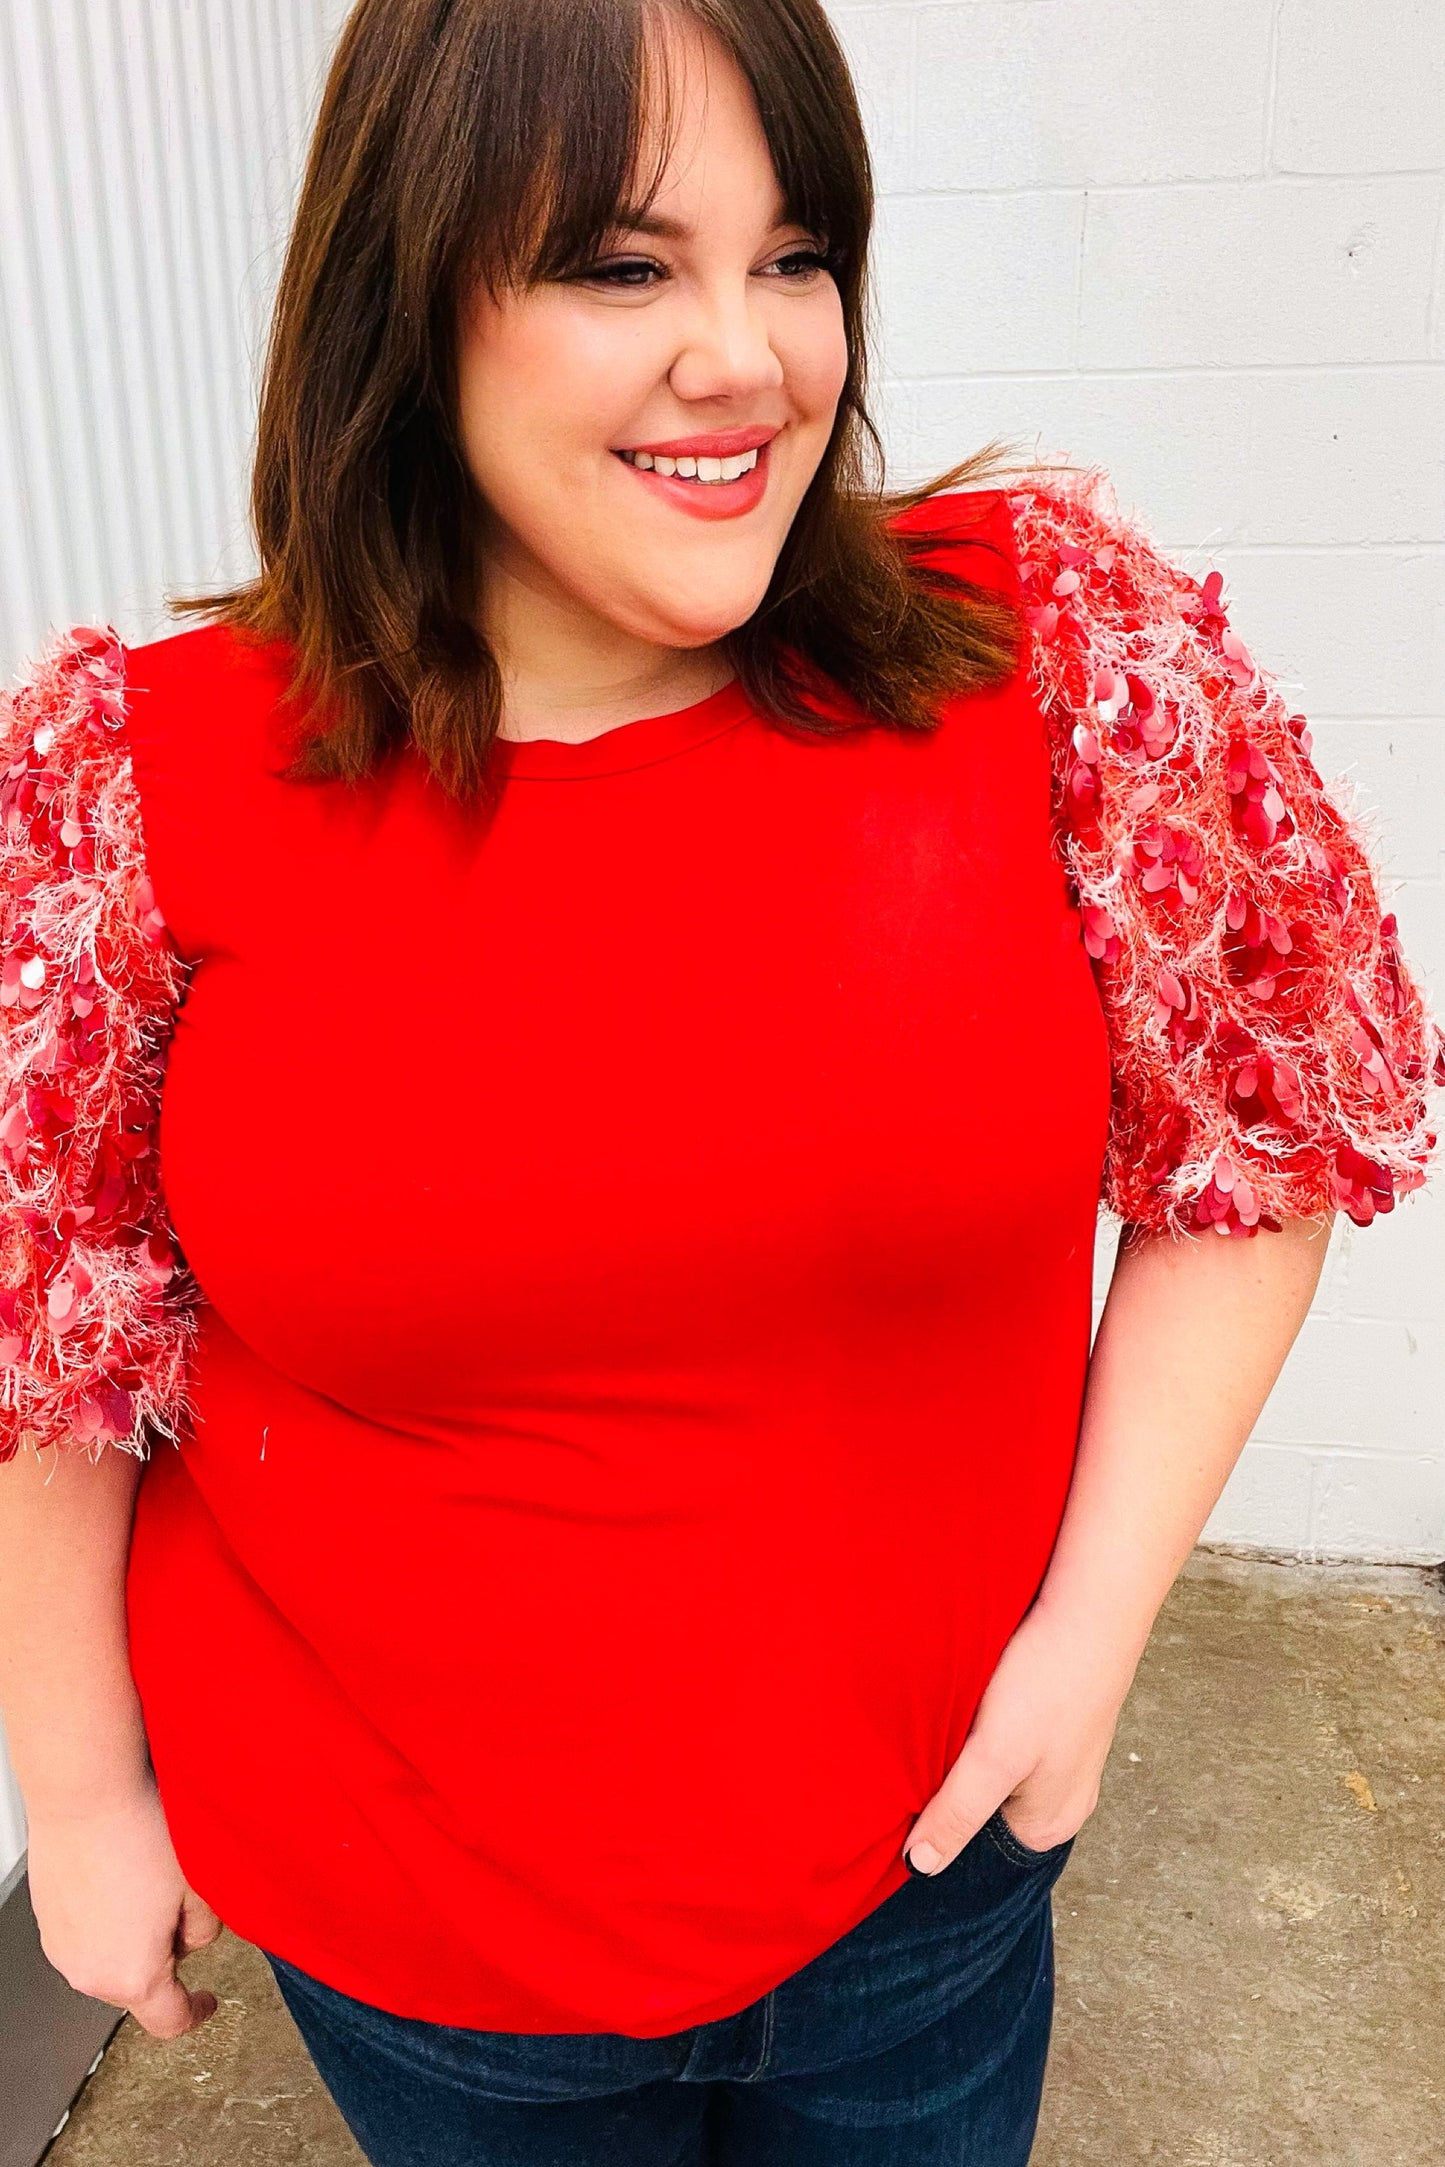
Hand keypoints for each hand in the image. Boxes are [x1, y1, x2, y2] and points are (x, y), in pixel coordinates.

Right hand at [25, 1777, 221, 2037]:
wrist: (84, 1791)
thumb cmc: (139, 1832)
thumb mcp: (200, 1886)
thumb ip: (208, 1929)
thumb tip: (196, 1938)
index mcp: (134, 1976)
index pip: (171, 2022)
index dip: (197, 2012)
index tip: (206, 2001)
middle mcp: (90, 1973)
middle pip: (140, 1986)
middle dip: (166, 1955)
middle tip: (180, 1903)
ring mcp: (62, 1948)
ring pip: (112, 1957)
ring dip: (134, 1935)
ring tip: (147, 1878)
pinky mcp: (46, 1919)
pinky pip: (87, 1933)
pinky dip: (107, 1916)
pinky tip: (119, 1870)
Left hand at [901, 1599, 1136, 1874]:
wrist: (1093, 1606)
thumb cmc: (1051, 1681)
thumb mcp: (995, 1757)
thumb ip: (957, 1813)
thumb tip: (918, 1866)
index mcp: (1048, 1825)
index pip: (976, 1844)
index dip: (938, 1822)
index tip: (903, 1796)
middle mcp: (1062, 1798)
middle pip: (986, 1806)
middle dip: (952, 1783)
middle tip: (916, 1752)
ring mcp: (1063, 1757)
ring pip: (994, 1766)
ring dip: (967, 1748)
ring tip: (944, 1721)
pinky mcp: (1058, 1717)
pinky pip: (1009, 1734)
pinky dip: (985, 1721)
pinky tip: (972, 1697)